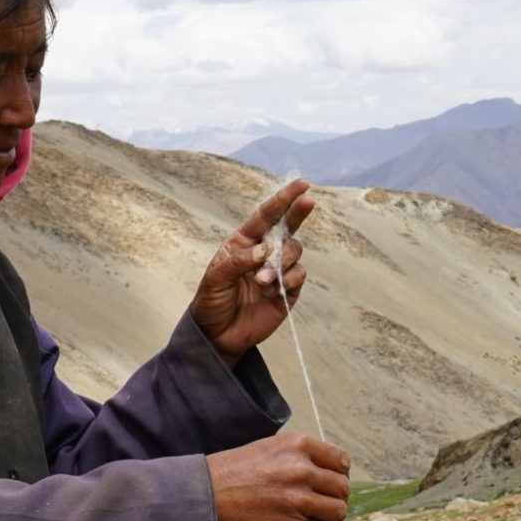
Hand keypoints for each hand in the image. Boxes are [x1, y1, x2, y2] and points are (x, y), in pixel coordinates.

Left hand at [192, 177, 315, 364]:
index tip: (301, 184)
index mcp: (244, 242)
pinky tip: (275, 289)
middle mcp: (264, 252)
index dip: (283, 199)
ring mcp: (278, 270)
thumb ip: (238, 261)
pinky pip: (299, 275)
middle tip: (308, 200)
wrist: (218, 335)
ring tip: (261, 282)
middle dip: (298, 212)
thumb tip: (265, 250)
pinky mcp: (288, 290)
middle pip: (287, 226)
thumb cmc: (212, 302)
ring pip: (294, 252)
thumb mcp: (215, 279)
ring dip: (281, 263)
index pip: (266, 215)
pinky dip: (289, 279)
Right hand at [208, 433, 350, 520]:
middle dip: (333, 496)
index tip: (327, 481)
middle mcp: (301, 470)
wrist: (203, 495)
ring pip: (337, 511)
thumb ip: (301, 458)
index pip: (341, 461)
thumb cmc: (234, 472)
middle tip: (315, 500)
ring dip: (325, 515)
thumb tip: (330, 477)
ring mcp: (298, 499)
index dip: (337, 473)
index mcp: (297, 445)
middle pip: (342, 488)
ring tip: (306, 513)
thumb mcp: (270, 448)